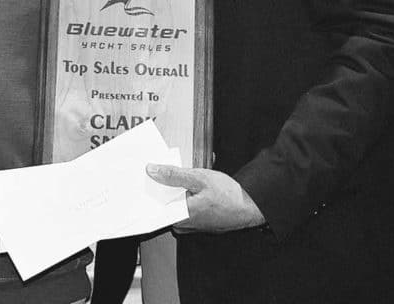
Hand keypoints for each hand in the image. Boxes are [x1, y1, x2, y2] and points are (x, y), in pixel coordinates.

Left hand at [146, 163, 264, 232]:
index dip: (147, 188)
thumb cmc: (230, 196)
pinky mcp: (198, 222)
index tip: (141, 176)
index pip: (154, 204)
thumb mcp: (199, 178)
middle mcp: (184, 225)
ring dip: (173, 190)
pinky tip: (186, 184)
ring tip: (172, 175)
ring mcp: (191, 225)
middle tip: (155, 170)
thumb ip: (173, 175)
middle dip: (160, 187)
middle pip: (163, 203)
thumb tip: (152, 171)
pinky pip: (183, 207)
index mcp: (181, 216)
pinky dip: (182, 195)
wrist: (252, 206)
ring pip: (174, 204)